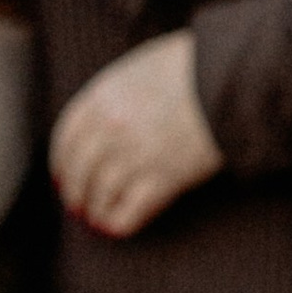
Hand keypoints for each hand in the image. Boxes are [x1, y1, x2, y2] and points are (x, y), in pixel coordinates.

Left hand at [50, 32, 221, 239]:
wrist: (230, 77)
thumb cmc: (192, 65)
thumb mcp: (141, 66)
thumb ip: (118, 90)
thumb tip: (108, 114)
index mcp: (102, 97)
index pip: (66, 139)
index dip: (62, 164)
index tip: (62, 177)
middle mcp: (111, 128)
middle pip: (79, 171)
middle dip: (75, 193)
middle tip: (77, 205)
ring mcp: (134, 155)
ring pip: (100, 195)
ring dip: (96, 211)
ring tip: (98, 218)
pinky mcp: (162, 179)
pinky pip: (128, 211)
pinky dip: (119, 223)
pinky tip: (117, 227)